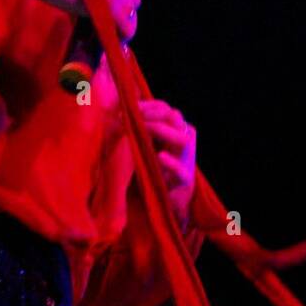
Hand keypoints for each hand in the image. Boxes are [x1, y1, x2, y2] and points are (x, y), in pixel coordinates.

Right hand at [93, 0, 139, 42]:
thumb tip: (87, 0)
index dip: (117, 4)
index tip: (102, 13)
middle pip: (133, 3)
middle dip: (119, 16)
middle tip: (101, 26)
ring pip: (130, 18)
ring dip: (117, 29)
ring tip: (99, 37)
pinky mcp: (113, 7)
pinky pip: (126, 30)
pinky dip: (118, 39)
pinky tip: (104, 44)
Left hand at [138, 99, 196, 224]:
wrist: (167, 200)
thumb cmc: (152, 169)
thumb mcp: (145, 146)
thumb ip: (139, 131)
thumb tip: (118, 113)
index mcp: (175, 131)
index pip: (166, 109)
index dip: (149, 105)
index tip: (130, 107)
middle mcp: (184, 142)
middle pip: (175, 118)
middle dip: (153, 115)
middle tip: (134, 118)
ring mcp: (187, 161)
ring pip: (183, 139)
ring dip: (163, 131)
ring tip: (144, 129)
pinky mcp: (185, 180)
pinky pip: (181, 170)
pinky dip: (171, 163)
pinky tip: (160, 157)